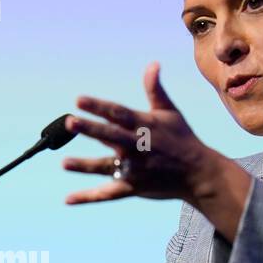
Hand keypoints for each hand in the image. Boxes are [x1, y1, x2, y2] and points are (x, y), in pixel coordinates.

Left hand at [62, 61, 230, 205]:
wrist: (199, 174)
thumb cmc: (182, 139)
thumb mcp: (170, 112)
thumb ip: (155, 90)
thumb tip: (152, 64)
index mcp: (144, 125)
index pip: (117, 113)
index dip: (98, 106)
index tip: (79, 100)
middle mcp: (137, 146)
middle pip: (109, 135)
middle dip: (89, 129)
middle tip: (69, 122)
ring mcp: (135, 169)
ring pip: (105, 166)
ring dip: (84, 165)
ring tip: (64, 163)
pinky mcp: (133, 187)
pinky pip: (107, 193)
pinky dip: (88, 197)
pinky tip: (68, 199)